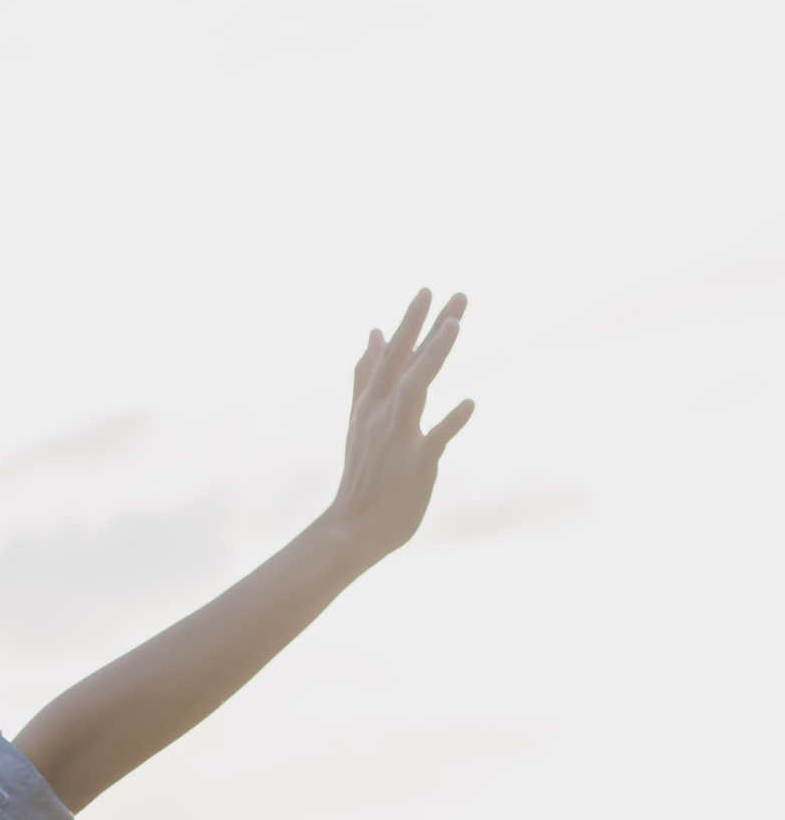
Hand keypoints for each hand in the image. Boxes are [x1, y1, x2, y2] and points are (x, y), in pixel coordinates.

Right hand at [325, 289, 473, 566]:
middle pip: (403, 363)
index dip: (408, 324)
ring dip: (433, 357)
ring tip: (454, 326)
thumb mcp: (359, 420)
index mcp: (370, 405)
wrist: (352, 528)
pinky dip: (451, 421)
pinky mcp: (416, 464)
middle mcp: (381, 416)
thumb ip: (365, 376)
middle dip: (423, 327)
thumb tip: (373, 332)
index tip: (426, 290)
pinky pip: (434, 438)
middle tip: (453, 294)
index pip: (390, 356)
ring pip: (415, 388)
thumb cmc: (362, 475)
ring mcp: (397, 439)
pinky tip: (468, 403)